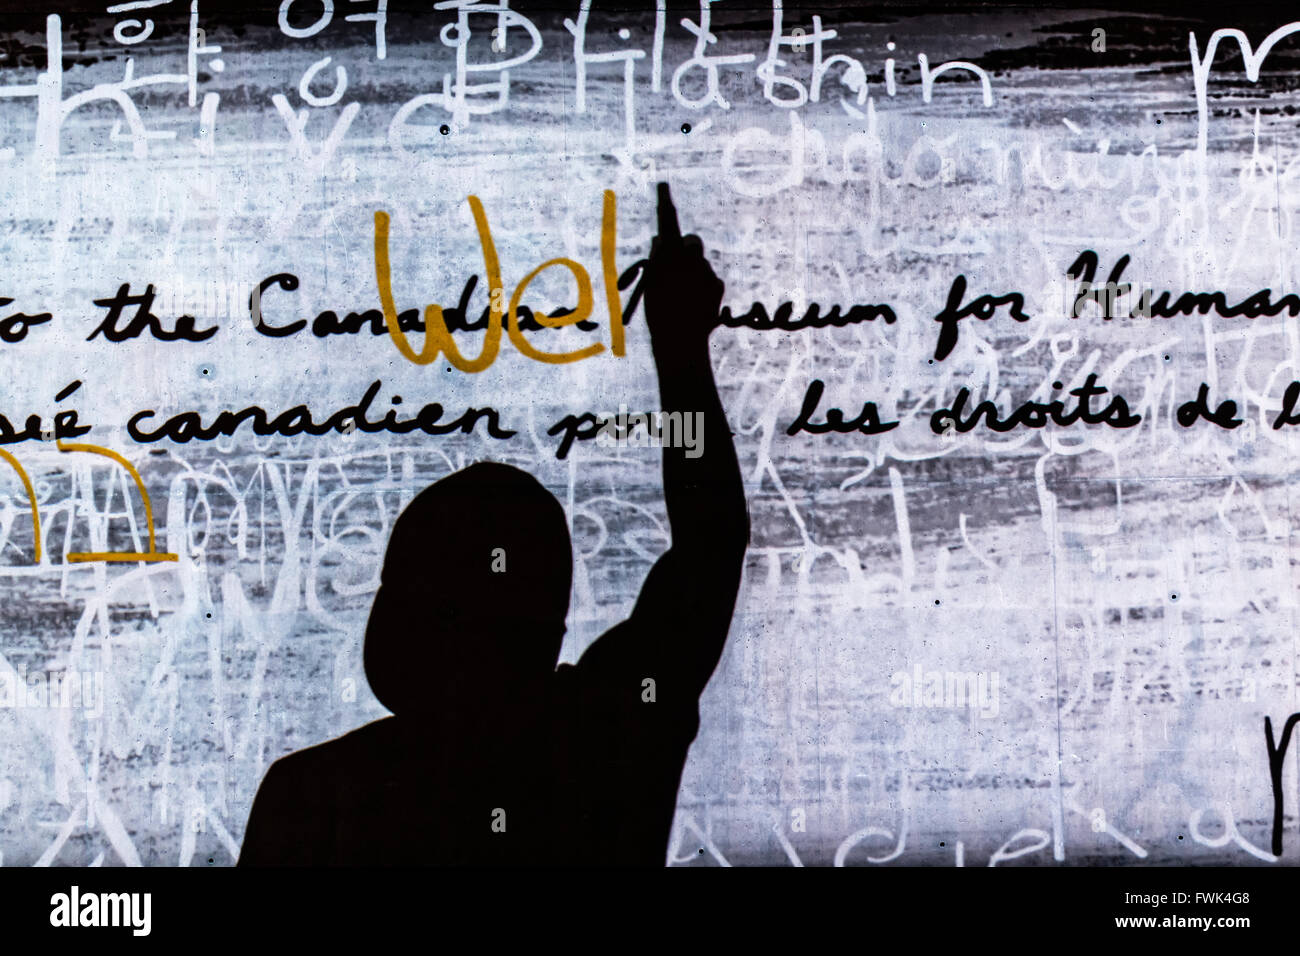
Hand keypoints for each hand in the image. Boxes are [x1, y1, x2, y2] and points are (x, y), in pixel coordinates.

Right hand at [643, 183, 723, 345]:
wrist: (680, 339)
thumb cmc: (659, 313)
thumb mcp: (652, 283)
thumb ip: (658, 259)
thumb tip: (661, 241)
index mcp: (667, 254)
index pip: (667, 221)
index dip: (665, 201)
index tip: (664, 186)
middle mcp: (688, 256)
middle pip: (692, 242)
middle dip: (687, 249)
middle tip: (678, 267)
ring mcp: (705, 269)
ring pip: (700, 263)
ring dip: (693, 273)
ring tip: (683, 297)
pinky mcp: (717, 283)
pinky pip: (709, 279)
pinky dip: (703, 289)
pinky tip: (695, 305)